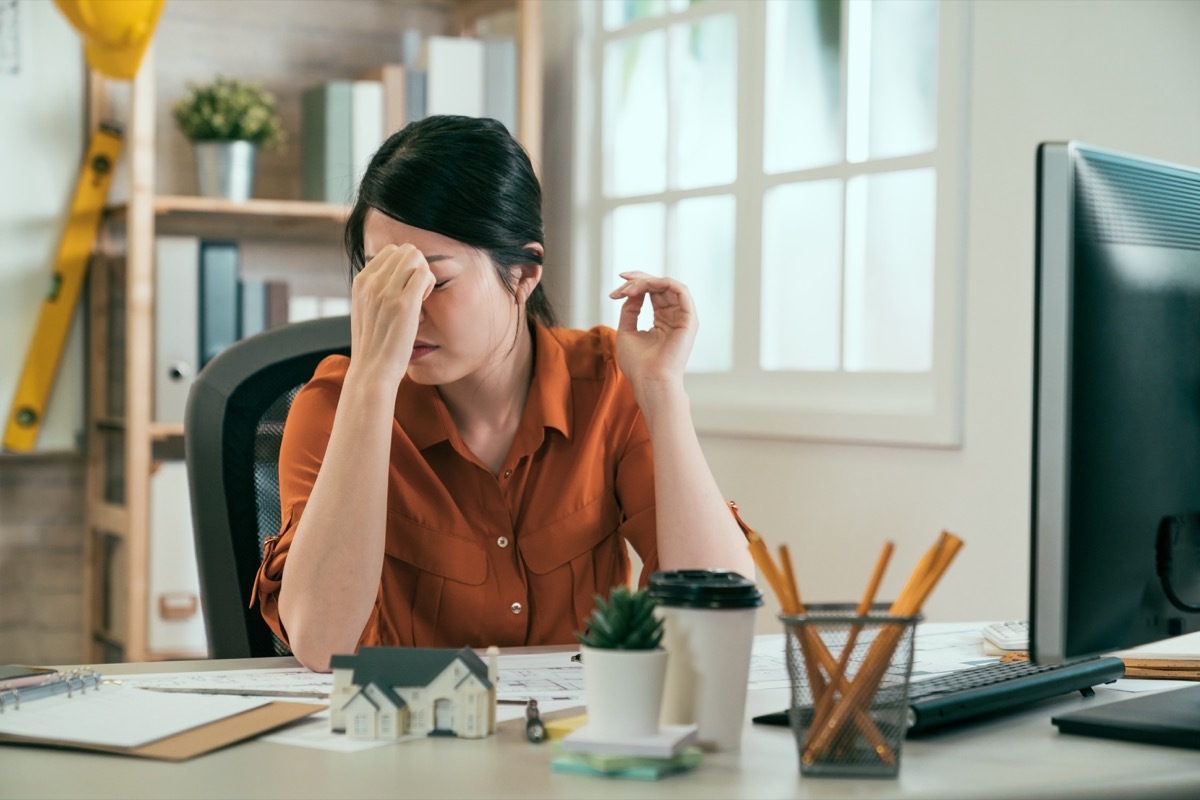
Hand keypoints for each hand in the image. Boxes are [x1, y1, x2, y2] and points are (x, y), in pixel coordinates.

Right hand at [348, 244, 435, 389]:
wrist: (372, 370)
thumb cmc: (374, 344)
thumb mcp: (365, 310)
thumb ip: (375, 291)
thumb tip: (391, 276)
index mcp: (361, 282)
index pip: (390, 252)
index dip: (404, 265)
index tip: (405, 286)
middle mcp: (371, 282)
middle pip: (405, 251)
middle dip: (416, 266)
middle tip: (417, 291)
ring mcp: (387, 291)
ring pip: (416, 257)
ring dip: (424, 272)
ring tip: (421, 295)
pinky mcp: (404, 303)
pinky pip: (425, 273)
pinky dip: (430, 282)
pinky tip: (425, 300)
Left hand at [609, 271, 697, 390]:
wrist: (649, 381)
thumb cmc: (637, 364)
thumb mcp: (627, 330)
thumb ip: (631, 308)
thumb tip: (632, 290)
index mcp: (662, 320)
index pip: (652, 293)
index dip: (635, 285)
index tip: (616, 290)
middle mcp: (674, 316)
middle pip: (659, 286)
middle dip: (638, 280)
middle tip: (621, 281)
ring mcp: (683, 317)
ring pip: (667, 285)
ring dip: (646, 281)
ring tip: (629, 288)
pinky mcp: (689, 319)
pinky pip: (680, 290)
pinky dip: (662, 282)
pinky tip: (644, 286)